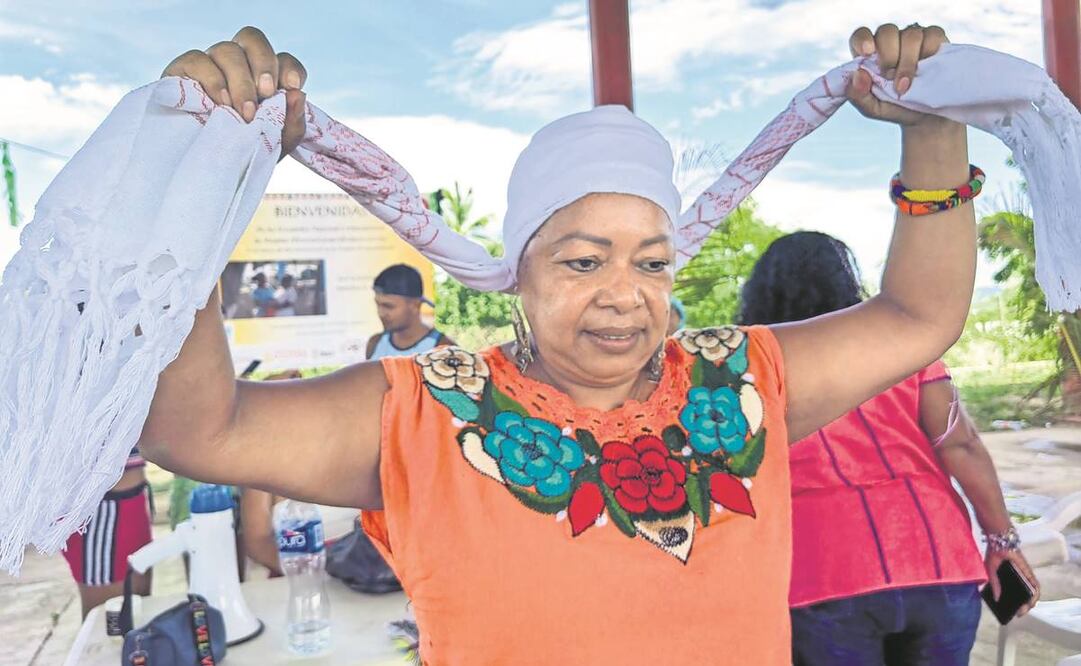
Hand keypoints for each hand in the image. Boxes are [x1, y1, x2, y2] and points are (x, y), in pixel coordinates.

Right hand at [161, 26, 307, 153]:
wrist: (207, 169)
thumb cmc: (245, 152)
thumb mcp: (275, 144)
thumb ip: (292, 122)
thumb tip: (298, 94)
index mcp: (264, 77)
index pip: (282, 59)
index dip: (289, 67)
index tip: (292, 86)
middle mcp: (238, 63)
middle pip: (252, 39)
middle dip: (264, 63)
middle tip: (266, 94)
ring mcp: (210, 64)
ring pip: (227, 50)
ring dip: (240, 80)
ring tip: (244, 112)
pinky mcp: (183, 71)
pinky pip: (197, 60)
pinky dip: (212, 80)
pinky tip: (220, 103)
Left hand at [846, 23, 949, 126]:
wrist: (928, 117)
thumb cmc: (896, 108)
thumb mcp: (873, 108)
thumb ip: (858, 94)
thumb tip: (858, 74)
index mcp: (870, 54)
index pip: (861, 35)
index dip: (863, 39)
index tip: (868, 52)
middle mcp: (891, 41)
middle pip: (887, 31)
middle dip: (888, 55)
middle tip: (889, 76)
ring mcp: (913, 38)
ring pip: (911, 34)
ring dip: (908, 61)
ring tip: (905, 85)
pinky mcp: (935, 38)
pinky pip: (933, 34)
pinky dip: (929, 51)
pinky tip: (927, 69)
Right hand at [986, 548, 1039, 616]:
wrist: (1000, 542)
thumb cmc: (994, 554)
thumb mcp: (990, 572)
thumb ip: (994, 585)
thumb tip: (996, 599)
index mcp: (1007, 579)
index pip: (1013, 594)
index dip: (1013, 604)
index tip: (1011, 613)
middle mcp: (1017, 579)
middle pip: (1023, 595)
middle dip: (1022, 606)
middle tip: (1018, 613)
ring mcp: (1024, 576)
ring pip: (1031, 592)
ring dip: (1030, 602)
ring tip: (1025, 609)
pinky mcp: (1029, 573)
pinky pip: (1035, 585)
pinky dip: (1035, 594)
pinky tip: (1032, 601)